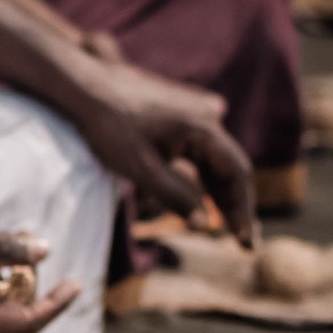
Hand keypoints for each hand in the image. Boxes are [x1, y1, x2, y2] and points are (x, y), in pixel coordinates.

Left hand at [64, 59, 257, 245]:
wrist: (85, 87)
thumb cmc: (110, 126)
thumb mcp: (141, 168)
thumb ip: (176, 196)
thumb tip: (205, 225)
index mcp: (203, 127)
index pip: (238, 172)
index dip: (244, 209)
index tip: (246, 242)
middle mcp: (207, 117)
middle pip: (231, 168)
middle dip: (236, 206)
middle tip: (246, 245)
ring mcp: (195, 115)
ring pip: (216, 162)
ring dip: (221, 195)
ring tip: (230, 230)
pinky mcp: (181, 118)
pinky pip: (200, 153)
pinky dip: (204, 179)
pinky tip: (208, 203)